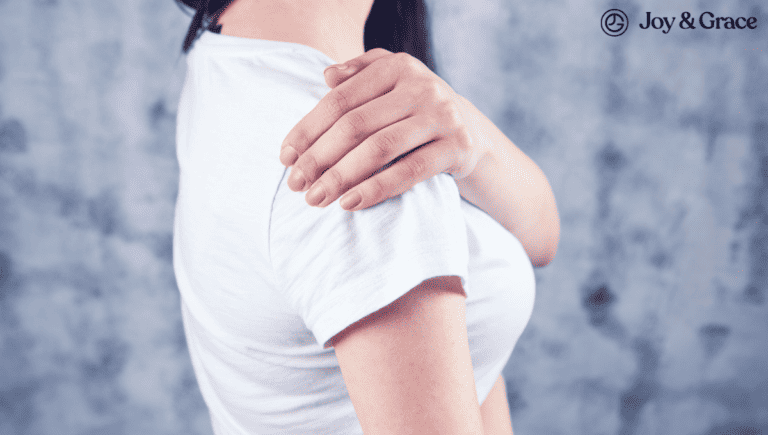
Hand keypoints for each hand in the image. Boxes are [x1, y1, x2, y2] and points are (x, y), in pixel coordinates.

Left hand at [279, 48, 486, 210]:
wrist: (472, 132)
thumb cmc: (415, 110)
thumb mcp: (391, 83)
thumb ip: (359, 73)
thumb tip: (326, 77)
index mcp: (397, 66)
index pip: (340, 100)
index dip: (308, 130)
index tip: (285, 158)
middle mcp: (421, 86)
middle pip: (356, 125)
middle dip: (319, 158)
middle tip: (296, 185)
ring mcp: (442, 116)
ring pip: (379, 149)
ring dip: (341, 177)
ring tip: (316, 199)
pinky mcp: (458, 146)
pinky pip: (410, 171)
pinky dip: (377, 189)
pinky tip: (350, 203)